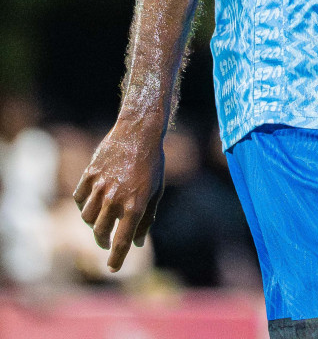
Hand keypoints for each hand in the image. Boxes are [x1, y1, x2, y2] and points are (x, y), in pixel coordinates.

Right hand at [73, 121, 164, 271]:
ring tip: (102, 218)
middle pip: (100, 233)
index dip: (116, 260)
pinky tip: (93, 200)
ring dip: (93, 222)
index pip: (122, 243)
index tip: (113, 269)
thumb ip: (146, 219)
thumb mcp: (155, 192)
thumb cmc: (152, 163)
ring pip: (86, 217)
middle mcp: (115, 199)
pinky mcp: (89, 174)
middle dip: (103, 242)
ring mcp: (100, 186)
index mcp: (135, 205)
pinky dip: (84, 203)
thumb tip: (137, 243)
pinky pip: (79, 198)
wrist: (138, 131)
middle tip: (107, 243)